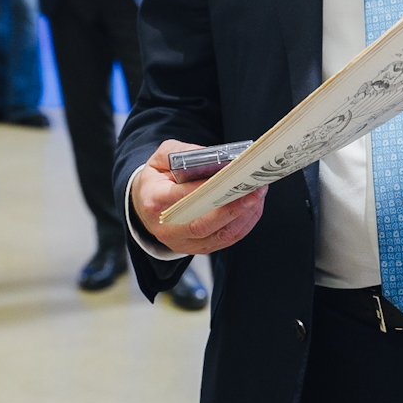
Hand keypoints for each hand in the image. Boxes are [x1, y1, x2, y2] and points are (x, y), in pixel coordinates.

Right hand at [130, 140, 266, 255]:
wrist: (144, 205)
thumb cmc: (156, 179)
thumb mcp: (160, 158)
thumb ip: (182, 153)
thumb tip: (213, 157)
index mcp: (156, 201)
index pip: (186, 197)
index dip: (211, 190)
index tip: (233, 177)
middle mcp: (167, 227)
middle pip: (204, 224)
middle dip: (233, 208)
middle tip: (255, 191)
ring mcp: (182, 242)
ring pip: (218, 236)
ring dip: (243, 218)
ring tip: (258, 196)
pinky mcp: (196, 248)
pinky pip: (224, 241)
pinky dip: (242, 226)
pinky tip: (253, 209)